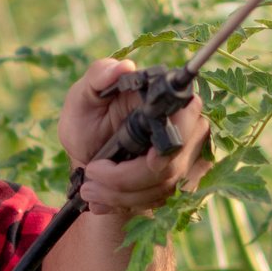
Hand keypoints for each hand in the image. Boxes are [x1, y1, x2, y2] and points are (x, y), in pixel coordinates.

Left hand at [57, 58, 210, 216]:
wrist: (89, 158)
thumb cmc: (87, 121)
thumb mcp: (81, 98)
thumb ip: (97, 76)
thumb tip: (123, 67)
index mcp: (166, 98)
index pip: (184, 121)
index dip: (165, 146)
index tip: (142, 159)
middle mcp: (189, 125)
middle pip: (172, 163)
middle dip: (127, 178)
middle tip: (91, 174)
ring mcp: (190, 156)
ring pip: (166, 187)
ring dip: (121, 194)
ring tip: (89, 189)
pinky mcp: (184, 181)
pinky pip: (163, 201)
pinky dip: (128, 203)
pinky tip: (103, 200)